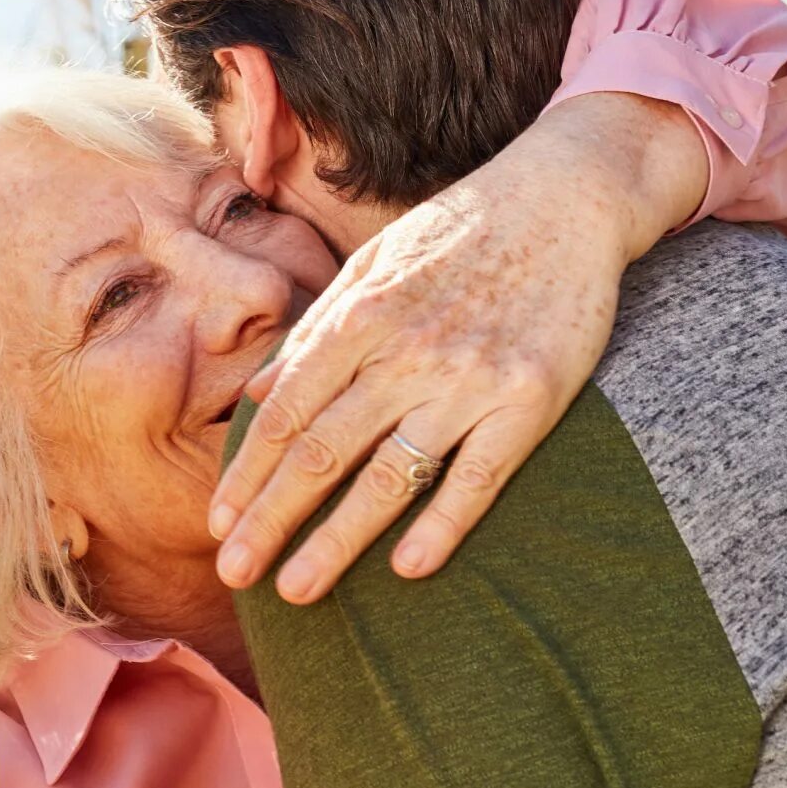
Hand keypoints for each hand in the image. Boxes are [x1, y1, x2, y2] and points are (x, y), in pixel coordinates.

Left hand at [209, 92, 707, 602]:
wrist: (569, 196)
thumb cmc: (464, 229)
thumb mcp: (376, 260)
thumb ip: (318, 326)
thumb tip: (260, 389)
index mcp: (362, 315)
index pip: (286, 411)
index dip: (247, 471)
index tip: (218, 520)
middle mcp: (408, 351)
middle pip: (322, 452)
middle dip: (270, 519)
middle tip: (234, 574)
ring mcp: (471, 379)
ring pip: (389, 476)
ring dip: (337, 540)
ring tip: (298, 591)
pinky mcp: (531, 400)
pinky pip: (479, 477)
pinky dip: (441, 525)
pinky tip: (405, 569)